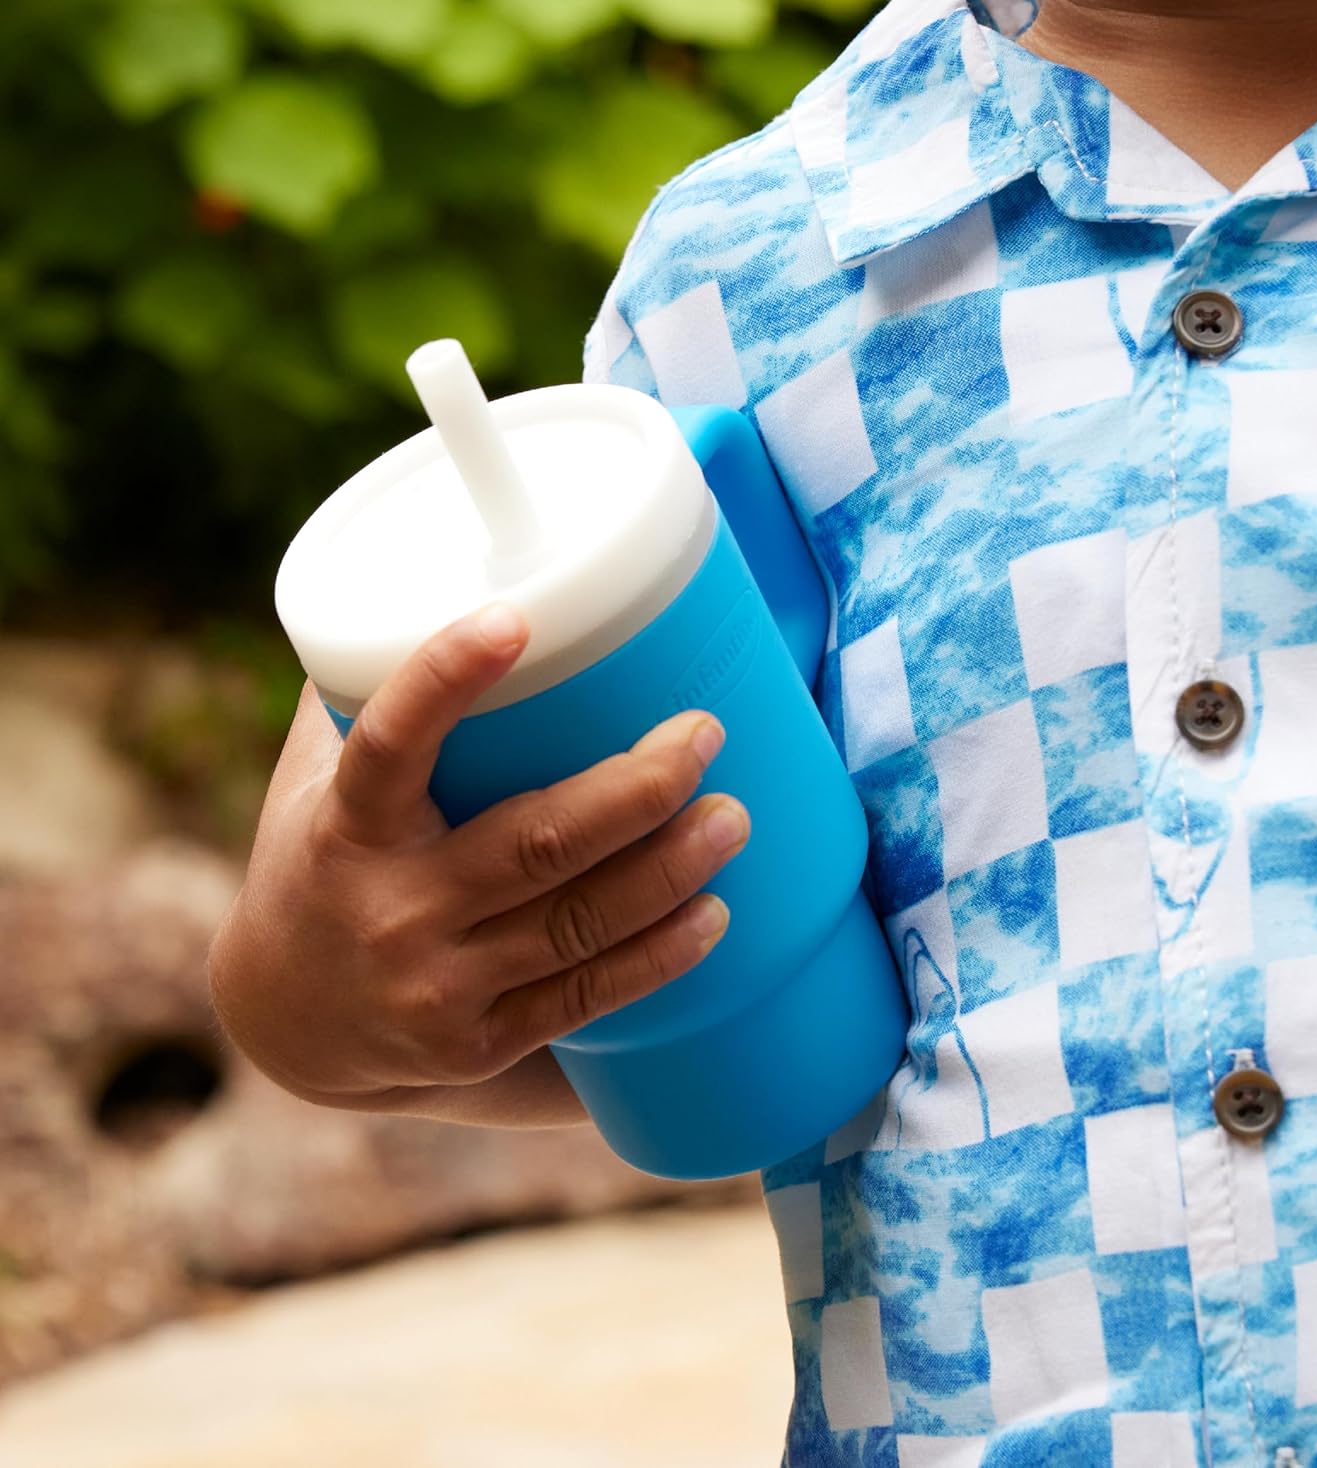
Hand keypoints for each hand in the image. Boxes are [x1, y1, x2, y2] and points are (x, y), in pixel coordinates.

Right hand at [208, 603, 749, 1127]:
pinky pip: (584, 997)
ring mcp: (439, 986)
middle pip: (536, 844)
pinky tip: (712, 917)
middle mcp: (393, 908)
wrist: (286, 1023)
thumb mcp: (314, 780)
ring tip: (734, 818)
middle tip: (703, 734)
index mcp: (346, 826)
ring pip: (578, 923)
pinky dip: (656, 957)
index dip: (447, 677)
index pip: (391, 742)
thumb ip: (367, 690)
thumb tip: (444, 570)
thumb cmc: (319, 863)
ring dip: (670, 868)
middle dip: (638, 788)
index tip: (517, 619)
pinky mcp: (481, 1043)